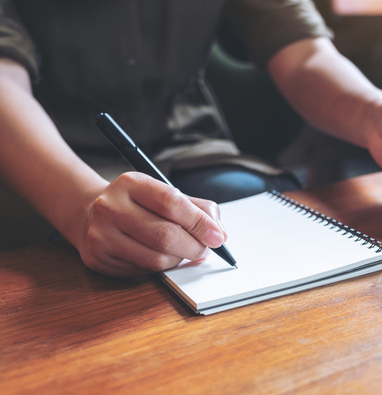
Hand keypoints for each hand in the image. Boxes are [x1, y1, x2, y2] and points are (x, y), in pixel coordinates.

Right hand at [77, 172, 226, 276]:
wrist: (90, 215)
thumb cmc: (139, 204)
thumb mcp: (165, 194)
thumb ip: (198, 208)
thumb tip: (219, 234)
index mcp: (131, 183)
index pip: (172, 203)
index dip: (200, 222)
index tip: (218, 236)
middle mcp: (111, 207)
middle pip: (165, 236)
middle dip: (194, 246)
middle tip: (205, 249)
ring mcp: (101, 235)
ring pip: (156, 259)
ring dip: (179, 259)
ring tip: (182, 251)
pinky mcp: (99, 259)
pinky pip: (143, 271)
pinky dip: (162, 268)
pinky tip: (161, 256)